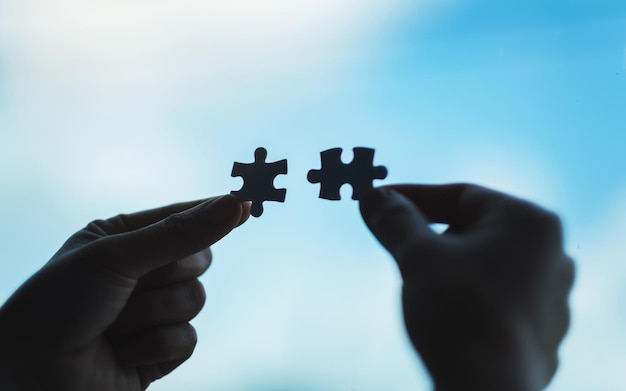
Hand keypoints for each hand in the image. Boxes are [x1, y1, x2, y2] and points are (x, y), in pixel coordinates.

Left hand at [0, 195, 249, 390]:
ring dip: (153, 315)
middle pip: (199, 259)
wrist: (27, 376)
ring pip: (195, 301)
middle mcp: (142, 272)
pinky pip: (188, 340)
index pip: (183, 218)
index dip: (212, 213)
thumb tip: (238, 205)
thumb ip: (180, 233)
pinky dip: (155, 346)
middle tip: (131, 284)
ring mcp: (151, 312)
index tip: (246, 204)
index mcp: (125, 238)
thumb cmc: (57, 305)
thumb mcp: (116, 259)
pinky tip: (121, 352)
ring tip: (114, 325)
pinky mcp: (158, 351)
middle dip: (168, 274)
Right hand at [360, 184, 574, 390]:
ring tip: (422, 285)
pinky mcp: (544, 332)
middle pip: (476, 230)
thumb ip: (396, 220)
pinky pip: (498, 300)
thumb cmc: (457, 313)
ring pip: (487, 266)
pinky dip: (470, 298)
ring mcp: (553, 297)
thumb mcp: (418, 256)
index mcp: (530, 222)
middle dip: (433, 237)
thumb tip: (372, 196)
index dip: (413, 197)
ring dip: (451, 268)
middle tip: (399, 249)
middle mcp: (553, 255)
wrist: (486, 389)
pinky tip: (449, 316)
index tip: (378, 203)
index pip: (461, 196)